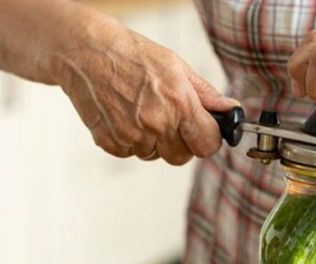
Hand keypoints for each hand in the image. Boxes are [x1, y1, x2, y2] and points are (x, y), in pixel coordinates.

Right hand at [50, 20, 237, 164]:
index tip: (203, 131)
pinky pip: (131, 153)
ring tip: (142, 110)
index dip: (207, 138)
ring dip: (153, 141)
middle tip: (171, 120)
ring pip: (154, 156)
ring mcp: (131, 137)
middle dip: (180, 143)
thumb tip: (229, 110)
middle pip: (181, 157)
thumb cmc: (130, 54)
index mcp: (178, 103)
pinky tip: (125, 115)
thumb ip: (205, 94)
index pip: (207, 144)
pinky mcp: (110, 144)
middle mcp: (156, 124)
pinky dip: (131, 140)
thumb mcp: (175, 66)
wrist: (86, 53)